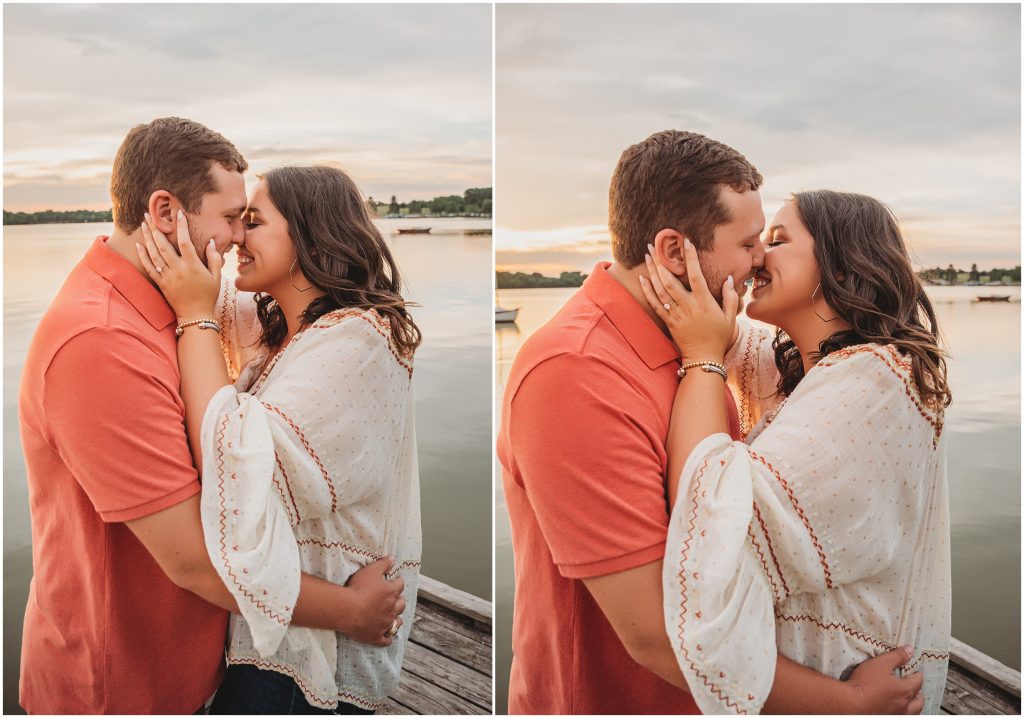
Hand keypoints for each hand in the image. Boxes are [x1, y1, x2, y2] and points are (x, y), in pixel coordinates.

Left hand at [136, 210, 221, 318]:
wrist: (195, 315)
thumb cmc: (208, 296)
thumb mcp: (217, 277)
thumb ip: (214, 259)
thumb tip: (210, 242)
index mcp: (193, 266)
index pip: (185, 242)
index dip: (181, 227)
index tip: (178, 214)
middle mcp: (178, 270)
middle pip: (164, 245)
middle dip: (155, 228)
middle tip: (149, 214)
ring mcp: (168, 277)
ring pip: (154, 254)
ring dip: (147, 238)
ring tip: (143, 224)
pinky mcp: (161, 283)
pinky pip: (149, 267)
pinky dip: (143, 256)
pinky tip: (138, 245)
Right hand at [342, 556, 406, 646]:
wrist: (347, 610)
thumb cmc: (358, 588)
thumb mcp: (371, 570)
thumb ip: (384, 564)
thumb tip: (393, 559)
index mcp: (392, 592)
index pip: (400, 585)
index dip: (396, 582)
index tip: (393, 581)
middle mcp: (392, 609)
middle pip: (401, 604)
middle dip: (399, 600)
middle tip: (393, 598)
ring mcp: (385, 624)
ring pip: (397, 623)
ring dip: (396, 619)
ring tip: (393, 617)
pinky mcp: (376, 636)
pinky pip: (386, 640)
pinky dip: (388, 639)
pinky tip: (388, 638)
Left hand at [638, 239, 737, 361]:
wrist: (704, 359)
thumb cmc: (719, 338)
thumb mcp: (731, 318)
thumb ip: (730, 297)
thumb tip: (729, 279)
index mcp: (704, 303)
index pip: (696, 275)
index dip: (690, 258)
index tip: (686, 242)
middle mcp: (688, 306)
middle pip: (671, 280)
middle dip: (661, 261)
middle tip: (654, 245)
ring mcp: (676, 314)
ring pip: (660, 290)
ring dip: (652, 271)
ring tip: (647, 255)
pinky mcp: (668, 322)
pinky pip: (655, 304)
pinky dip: (647, 291)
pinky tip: (642, 278)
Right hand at [846, 646, 923, 713]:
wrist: (850, 703)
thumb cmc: (864, 683)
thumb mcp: (880, 663)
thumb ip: (897, 656)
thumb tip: (909, 650)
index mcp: (905, 690)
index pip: (918, 681)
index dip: (917, 674)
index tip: (914, 671)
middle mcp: (904, 705)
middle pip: (919, 701)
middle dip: (917, 693)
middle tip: (912, 687)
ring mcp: (896, 714)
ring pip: (912, 712)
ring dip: (912, 705)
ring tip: (907, 700)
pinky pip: (900, 716)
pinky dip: (902, 712)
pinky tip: (894, 708)